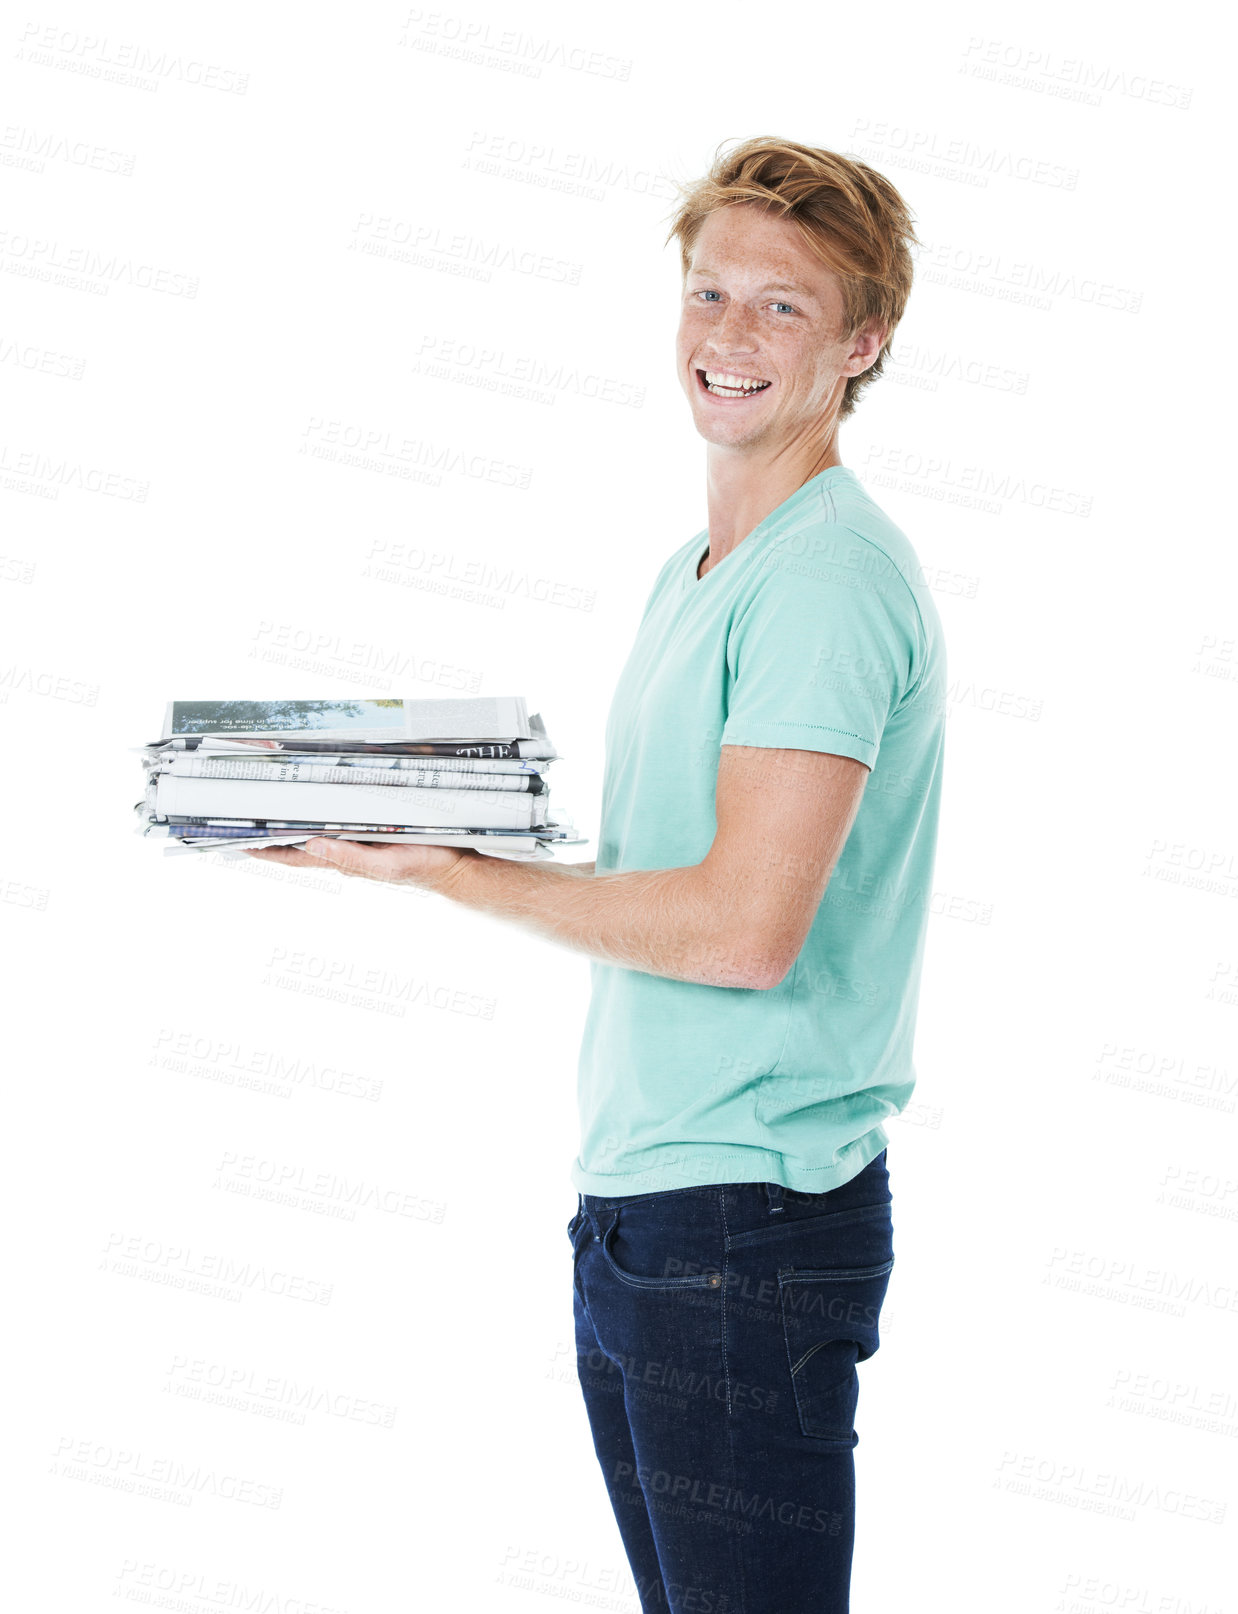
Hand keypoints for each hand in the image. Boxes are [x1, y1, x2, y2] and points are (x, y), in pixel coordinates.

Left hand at [244, 837, 471, 893]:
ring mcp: (356, 843)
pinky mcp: (369, 833)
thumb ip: (351, 858)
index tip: (238, 844)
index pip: (294, 856)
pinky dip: (319, 816)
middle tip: (243, 823)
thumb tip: (313, 844)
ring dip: (290, 825)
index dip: (266, 851)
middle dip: (271, 836)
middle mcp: (344, 851)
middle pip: (298, 842)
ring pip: (315, 831)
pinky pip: (337, 823)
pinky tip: (313, 809)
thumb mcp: (387, 865)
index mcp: (343, 860)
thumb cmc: (423, 867)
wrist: (454, 865)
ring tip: (266, 815)